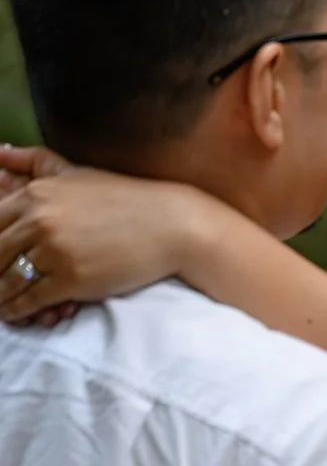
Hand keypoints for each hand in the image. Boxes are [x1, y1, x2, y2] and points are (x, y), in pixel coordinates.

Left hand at [0, 145, 196, 321]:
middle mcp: (39, 220)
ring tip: (1, 304)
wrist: (170, 226)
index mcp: (36, 194)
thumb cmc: (125, 199)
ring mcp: (55, 251)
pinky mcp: (72, 279)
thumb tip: (0, 151)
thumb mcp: (76, 173)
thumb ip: (35, 161)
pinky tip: (16, 314)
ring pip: (7, 281)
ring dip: (0, 297)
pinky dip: (18, 311)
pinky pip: (31, 300)